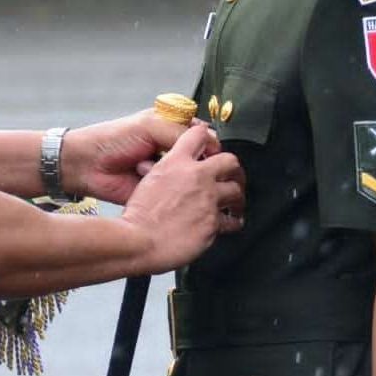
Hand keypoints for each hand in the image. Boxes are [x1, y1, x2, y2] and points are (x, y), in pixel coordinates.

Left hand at [60, 108, 221, 204]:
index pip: (204, 134)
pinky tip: (151, 181)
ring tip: (154, 169)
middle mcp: (174, 148)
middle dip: (195, 162)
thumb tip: (211, 145)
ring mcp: (168, 171)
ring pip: (190, 176)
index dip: (207, 144)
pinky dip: (169, 189)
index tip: (203, 151)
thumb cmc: (114, 139)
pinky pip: (176, 193)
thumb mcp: (149, 126)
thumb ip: (181, 133)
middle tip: (178, 162)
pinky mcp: (161, 191)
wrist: (87, 165)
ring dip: (179, 175)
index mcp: (173, 126)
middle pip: (201, 157)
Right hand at [119, 124, 244, 273]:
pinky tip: (231, 223)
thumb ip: (166, 170)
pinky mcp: (213, 223)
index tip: (212, 150)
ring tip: (234, 203)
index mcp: (177, 162)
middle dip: (233, 170)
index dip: (208, 140)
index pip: (200, 134)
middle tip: (232, 177)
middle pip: (230, 161)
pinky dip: (233, 222)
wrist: (139, 240)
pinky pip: (232, 221)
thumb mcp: (149, 179)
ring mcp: (208, 199)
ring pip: (236, 191)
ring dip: (236, 197)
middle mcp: (197, 177)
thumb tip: (172, 170)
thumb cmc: (138, 215)